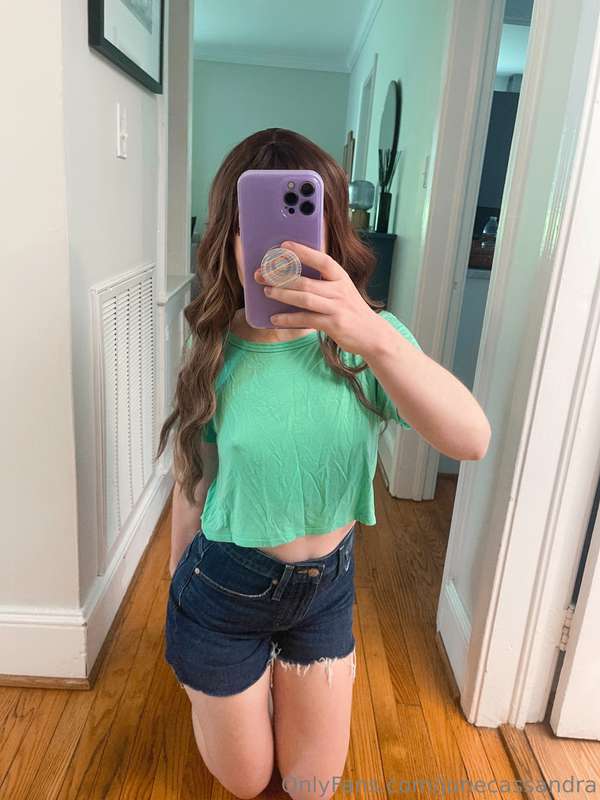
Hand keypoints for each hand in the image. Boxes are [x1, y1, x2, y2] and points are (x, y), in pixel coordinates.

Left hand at [254, 240, 385, 356]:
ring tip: (267, 292)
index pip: (321, 259)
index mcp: (341, 277)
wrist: (373, 335)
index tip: (284, 246)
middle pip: (306, 281)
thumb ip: (324, 282)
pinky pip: (306, 319)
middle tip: (262, 274)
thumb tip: (294, 276)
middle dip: (281, 278)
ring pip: (304, 299)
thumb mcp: (343, 291)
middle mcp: (339, 290)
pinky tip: (275, 318)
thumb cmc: (352, 311)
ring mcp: (337, 308)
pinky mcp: (333, 324)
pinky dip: (288, 319)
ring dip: (283, 295)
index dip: (302, 251)